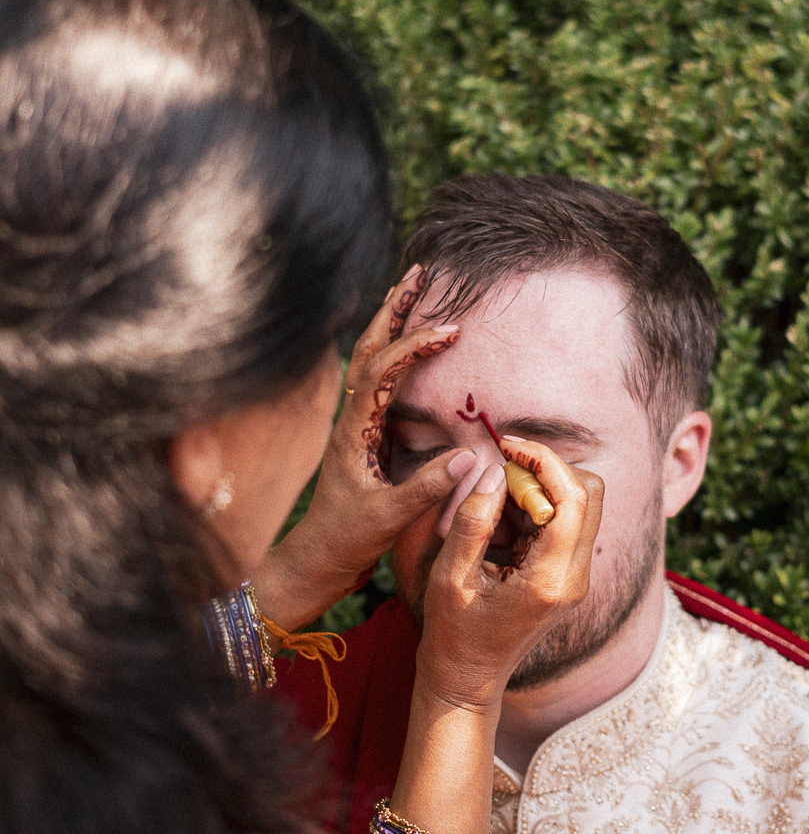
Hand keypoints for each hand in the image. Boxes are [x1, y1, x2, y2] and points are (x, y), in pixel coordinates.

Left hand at [252, 266, 475, 629]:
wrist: (315, 560)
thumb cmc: (345, 541)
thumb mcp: (387, 518)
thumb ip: (426, 488)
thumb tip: (467, 458)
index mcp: (352, 429)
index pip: (382, 370)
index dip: (415, 346)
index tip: (450, 330)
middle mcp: (349, 417)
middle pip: (369, 348)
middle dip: (393, 310)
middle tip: (418, 273)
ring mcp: (354, 423)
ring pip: (371, 359)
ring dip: (392, 324)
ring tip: (413, 290)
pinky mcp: (362, 434)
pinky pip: (379, 381)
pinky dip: (395, 352)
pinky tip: (409, 344)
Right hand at [415, 442, 603, 712]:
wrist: (467, 678)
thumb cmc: (453, 633)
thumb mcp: (451, 575)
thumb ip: (473, 520)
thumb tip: (494, 470)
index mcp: (551, 580)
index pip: (574, 498)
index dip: (545, 460)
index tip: (507, 445)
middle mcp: (575, 577)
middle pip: (590, 493)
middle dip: (548, 468)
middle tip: (502, 470)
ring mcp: (576, 577)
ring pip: (581, 503)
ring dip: (541, 487)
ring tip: (494, 504)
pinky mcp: (567, 574)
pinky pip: (565, 521)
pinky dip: (536, 506)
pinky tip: (500, 522)